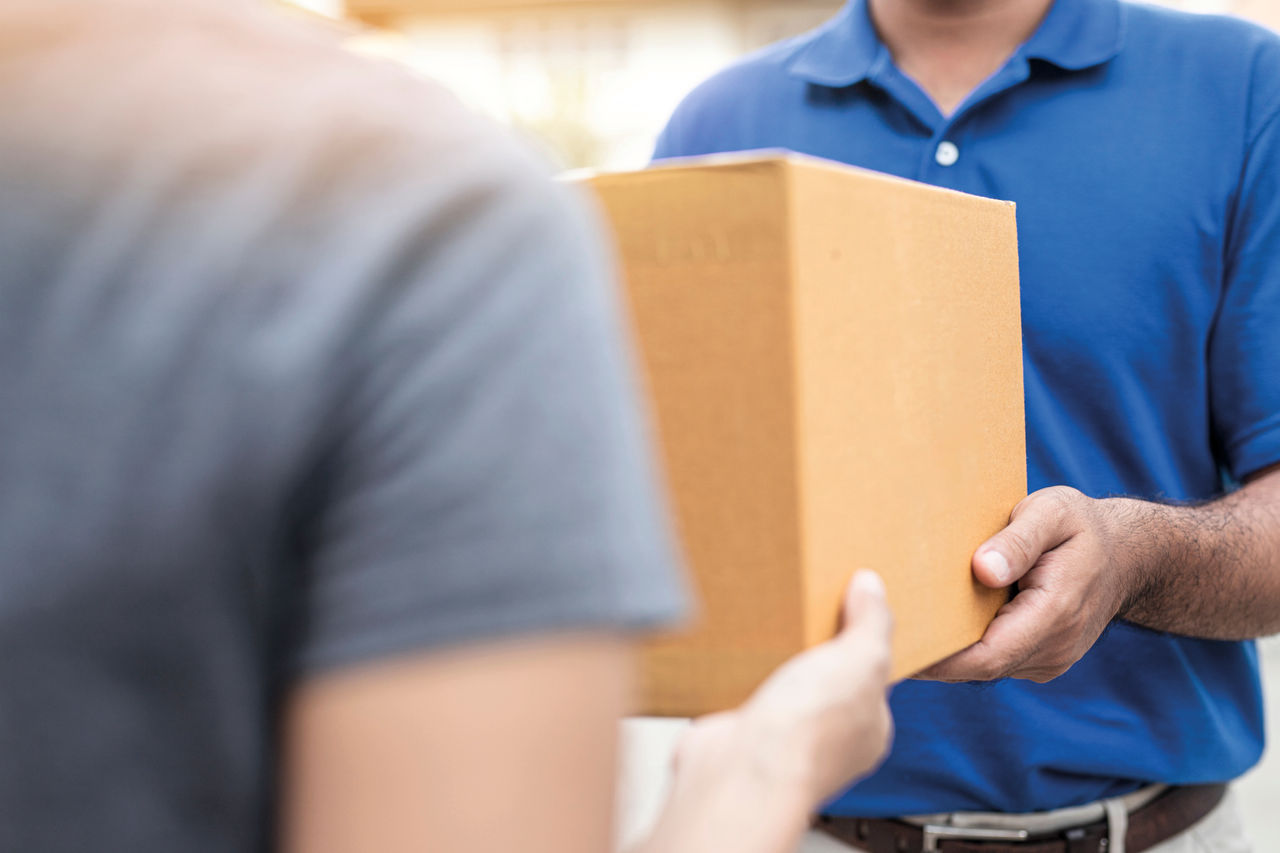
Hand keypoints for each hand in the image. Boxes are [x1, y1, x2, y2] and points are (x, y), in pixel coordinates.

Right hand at [675, 571, 894, 808]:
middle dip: (815, 645)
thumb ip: (872, 623)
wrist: (739, 770)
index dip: (864, 638)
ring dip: (774, 656)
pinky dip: (739, 669)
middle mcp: (826, 738)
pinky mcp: (742, 729)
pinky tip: (739, 649)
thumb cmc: (807, 733)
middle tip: (808, 607)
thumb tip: (873, 587)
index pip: (874, 676)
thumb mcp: (861, 660)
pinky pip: (744, 689)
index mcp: (867, 729)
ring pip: (782, 683)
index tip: (852, 602)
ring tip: (770, 621)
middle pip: (826, 677)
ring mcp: (782, 736)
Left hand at [916, 486, 1135, 683]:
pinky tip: (933, 626)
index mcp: (1056, 613)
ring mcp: (1049, 659)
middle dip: (933, 657)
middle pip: (980, 667)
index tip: (898, 648)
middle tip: (876, 637)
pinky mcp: (1040, 659)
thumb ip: (1018, 541)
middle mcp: (1054, 647)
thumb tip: (983, 570)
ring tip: (897, 629)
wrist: (1126, 555)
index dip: (941, 659)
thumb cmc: (1081, 526)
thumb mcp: (1052, 514)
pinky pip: (995, 660)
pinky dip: (964, 648)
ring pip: (986, 667)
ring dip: (946, 654)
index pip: (988, 655)